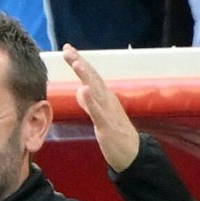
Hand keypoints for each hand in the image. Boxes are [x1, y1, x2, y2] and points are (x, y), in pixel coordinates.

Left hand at [63, 45, 139, 171]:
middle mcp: (107, 99)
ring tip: (75, 62)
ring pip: (96, 90)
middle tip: (67, 49)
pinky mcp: (107, 125)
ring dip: (86, 75)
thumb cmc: (115, 133)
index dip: (80, 61)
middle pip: (92, 77)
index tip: (67, 48)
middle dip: (80, 62)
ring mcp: (108, 111)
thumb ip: (89, 102)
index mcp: (104, 97)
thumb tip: (80, 90)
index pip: (90, 75)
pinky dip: (91, 100)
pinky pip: (98, 111)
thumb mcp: (99, 114)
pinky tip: (83, 90)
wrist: (132, 152)